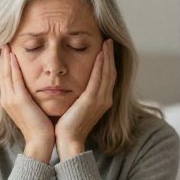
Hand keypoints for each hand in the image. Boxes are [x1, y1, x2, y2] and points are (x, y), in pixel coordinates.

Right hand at [0, 46, 54, 162]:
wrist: (40, 141)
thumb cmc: (40, 126)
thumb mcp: (31, 108)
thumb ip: (28, 96)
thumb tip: (33, 86)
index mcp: (7, 101)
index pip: (3, 77)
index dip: (4, 63)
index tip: (6, 51)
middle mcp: (6, 98)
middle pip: (1, 73)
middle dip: (2, 58)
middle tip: (4, 43)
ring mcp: (10, 99)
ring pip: (5, 73)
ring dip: (5, 58)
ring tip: (7, 45)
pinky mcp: (19, 100)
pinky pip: (14, 78)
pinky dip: (13, 66)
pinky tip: (14, 55)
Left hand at [55, 39, 116, 159]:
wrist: (68, 140)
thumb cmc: (69, 123)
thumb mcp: (78, 104)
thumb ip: (82, 93)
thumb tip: (76, 80)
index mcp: (103, 100)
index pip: (108, 76)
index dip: (109, 61)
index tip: (106, 47)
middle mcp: (105, 99)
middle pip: (111, 72)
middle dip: (110, 55)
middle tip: (109, 40)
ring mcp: (100, 100)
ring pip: (107, 73)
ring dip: (107, 56)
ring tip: (106, 42)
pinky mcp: (91, 101)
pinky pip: (97, 79)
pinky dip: (100, 66)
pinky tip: (99, 54)